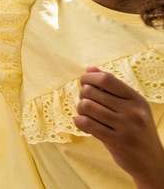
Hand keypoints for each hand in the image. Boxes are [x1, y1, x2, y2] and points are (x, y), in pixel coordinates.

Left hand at [74, 66, 163, 187]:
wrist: (152, 162)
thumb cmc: (136, 131)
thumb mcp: (131, 107)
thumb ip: (111, 87)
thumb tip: (90, 68)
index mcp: (136, 99)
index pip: (106, 79)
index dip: (89, 78)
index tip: (84, 83)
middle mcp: (133, 111)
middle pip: (92, 92)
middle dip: (83, 95)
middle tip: (86, 103)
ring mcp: (125, 127)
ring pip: (86, 106)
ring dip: (80, 109)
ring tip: (86, 114)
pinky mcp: (116, 141)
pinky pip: (86, 123)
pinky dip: (79, 121)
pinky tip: (83, 124)